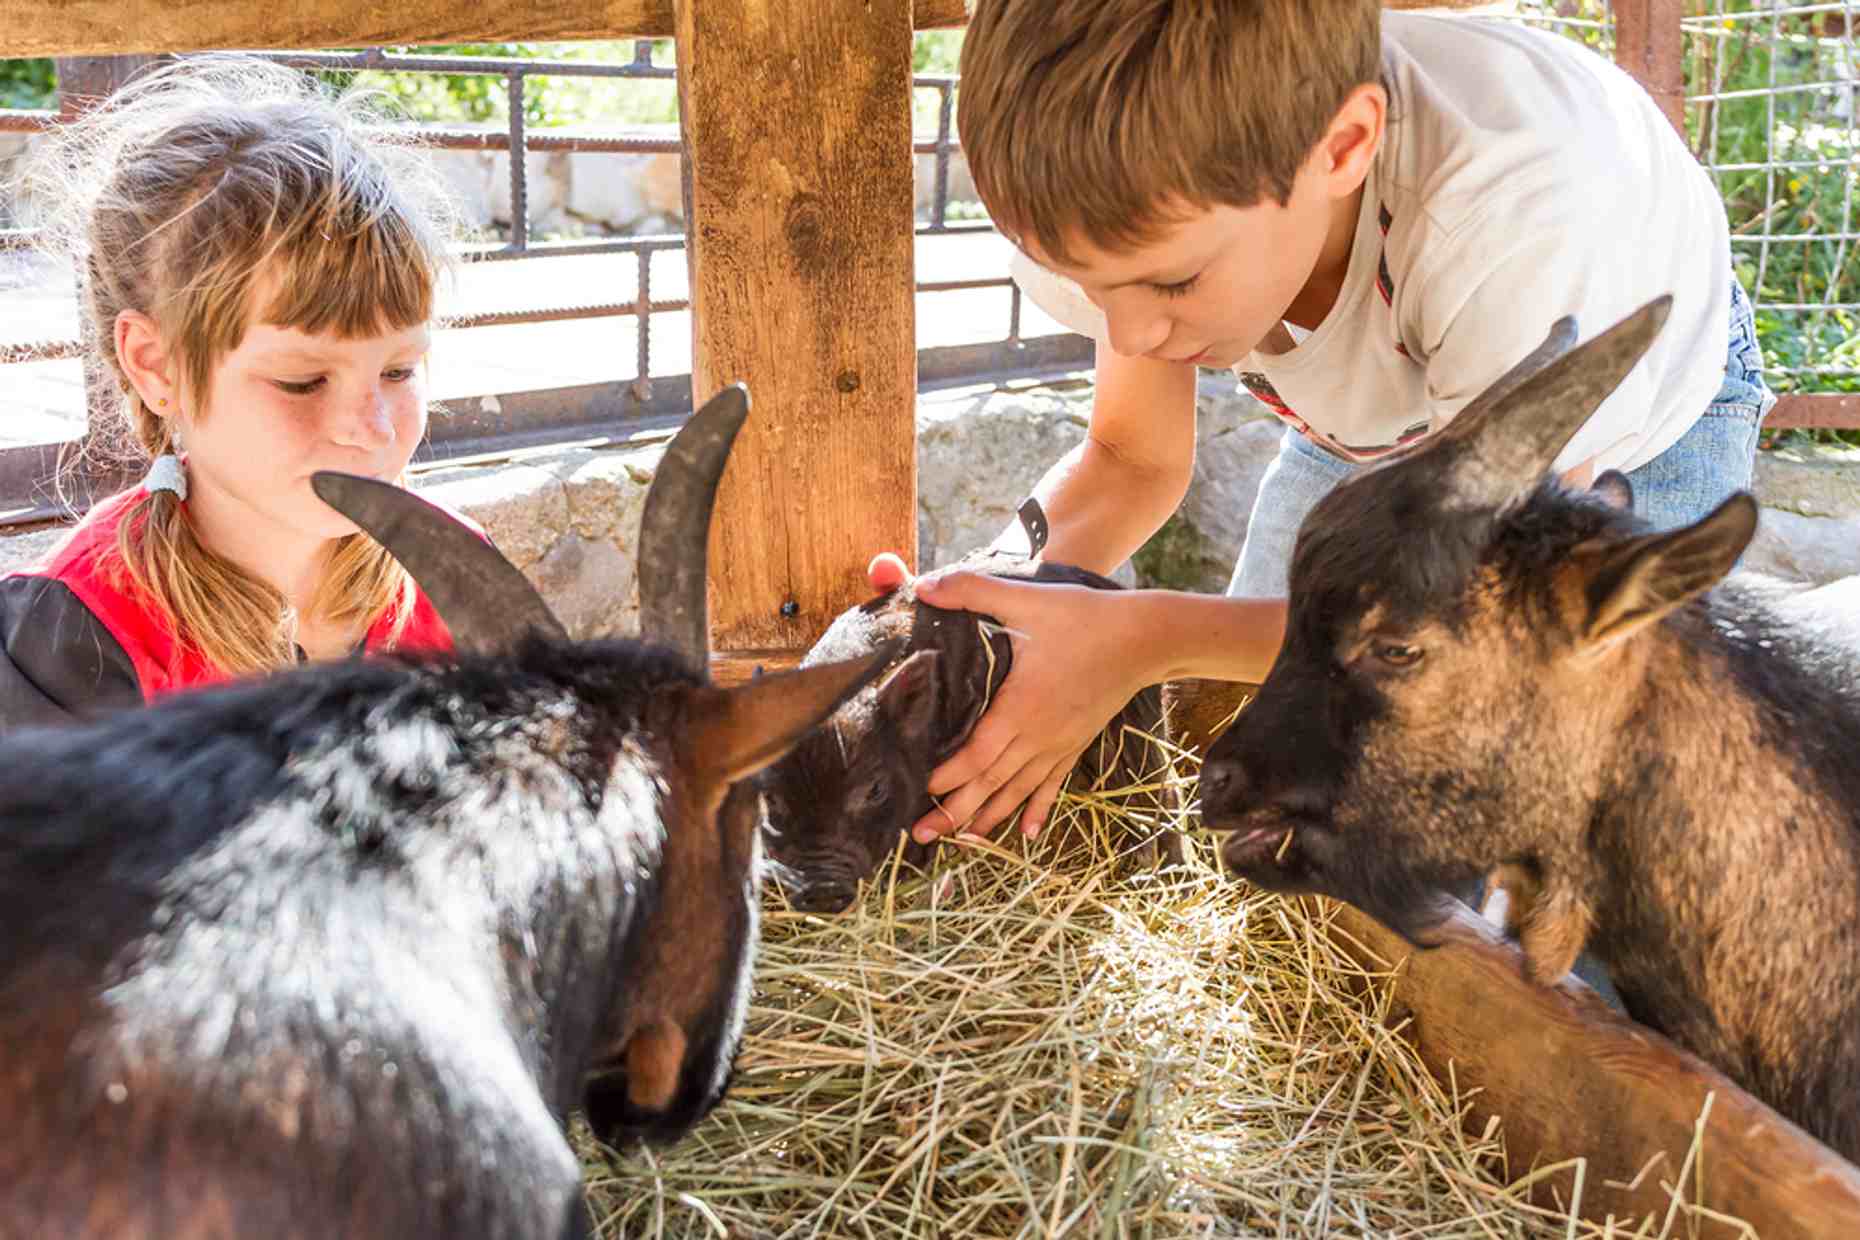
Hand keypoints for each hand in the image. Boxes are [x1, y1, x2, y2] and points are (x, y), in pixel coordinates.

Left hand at [899, 569, 1151, 844]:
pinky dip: (1037, 809)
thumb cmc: (1085, 617)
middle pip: (991, 783)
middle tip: (921, 836)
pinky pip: (1052, 784)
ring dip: (989, 817)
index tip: (917, 791)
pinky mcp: (1076, 742)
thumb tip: (924, 586)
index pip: (976, 754)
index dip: (946, 776)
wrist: (1146, 637)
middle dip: (954, 811)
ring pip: (1018, 790)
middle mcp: (1039, 735)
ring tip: (961, 841)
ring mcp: (1060, 743)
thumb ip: (973, 591)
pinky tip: (1028, 834)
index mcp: (1021, 707)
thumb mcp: (1026, 599)